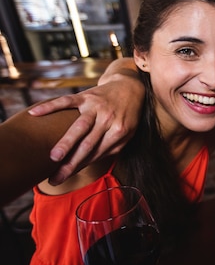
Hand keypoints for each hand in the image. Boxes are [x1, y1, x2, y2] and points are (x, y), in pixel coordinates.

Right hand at [28, 80, 143, 183]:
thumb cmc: (127, 114)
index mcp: (119, 132)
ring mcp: (96, 107)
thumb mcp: (128, 133)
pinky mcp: (86, 96)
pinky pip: (67, 101)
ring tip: (53, 157)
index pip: (95, 154)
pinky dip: (51, 107)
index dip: (79, 167)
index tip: (62, 178)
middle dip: (71, 162)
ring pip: (80, 126)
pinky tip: (35, 113)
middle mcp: (108, 120)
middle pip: (88, 145)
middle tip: (56, 177)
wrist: (129, 86)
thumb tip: (90, 163)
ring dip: (66, 142)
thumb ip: (112, 148)